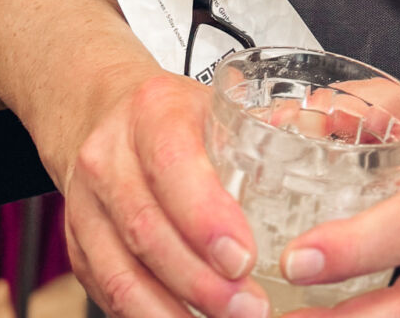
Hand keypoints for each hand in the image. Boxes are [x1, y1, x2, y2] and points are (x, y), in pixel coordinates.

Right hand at [63, 70, 269, 317]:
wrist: (103, 116)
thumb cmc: (171, 116)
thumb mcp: (211, 104)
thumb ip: (260, 129)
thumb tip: (321, 140)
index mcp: (151, 112)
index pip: (173, 166)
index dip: (206, 218)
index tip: (246, 258)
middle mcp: (108, 157)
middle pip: (147, 230)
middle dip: (201, 282)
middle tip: (250, 309)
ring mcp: (86, 206)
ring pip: (121, 273)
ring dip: (174, 312)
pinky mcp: (78, 248)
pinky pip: (110, 294)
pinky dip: (148, 316)